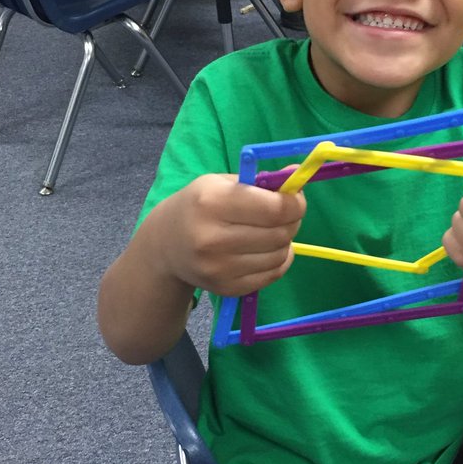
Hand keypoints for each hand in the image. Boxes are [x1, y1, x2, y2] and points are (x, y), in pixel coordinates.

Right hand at [152, 174, 305, 297]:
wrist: (166, 245)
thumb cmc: (199, 206)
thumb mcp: (221, 183)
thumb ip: (261, 181)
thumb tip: (297, 175)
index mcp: (213, 202)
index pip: (274, 208)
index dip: (295, 204)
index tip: (296, 200)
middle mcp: (213, 238)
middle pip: (279, 233)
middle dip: (292, 222)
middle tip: (285, 215)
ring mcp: (218, 268)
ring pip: (279, 255)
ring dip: (285, 242)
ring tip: (272, 232)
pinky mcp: (226, 288)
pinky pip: (272, 275)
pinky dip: (279, 261)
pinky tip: (267, 250)